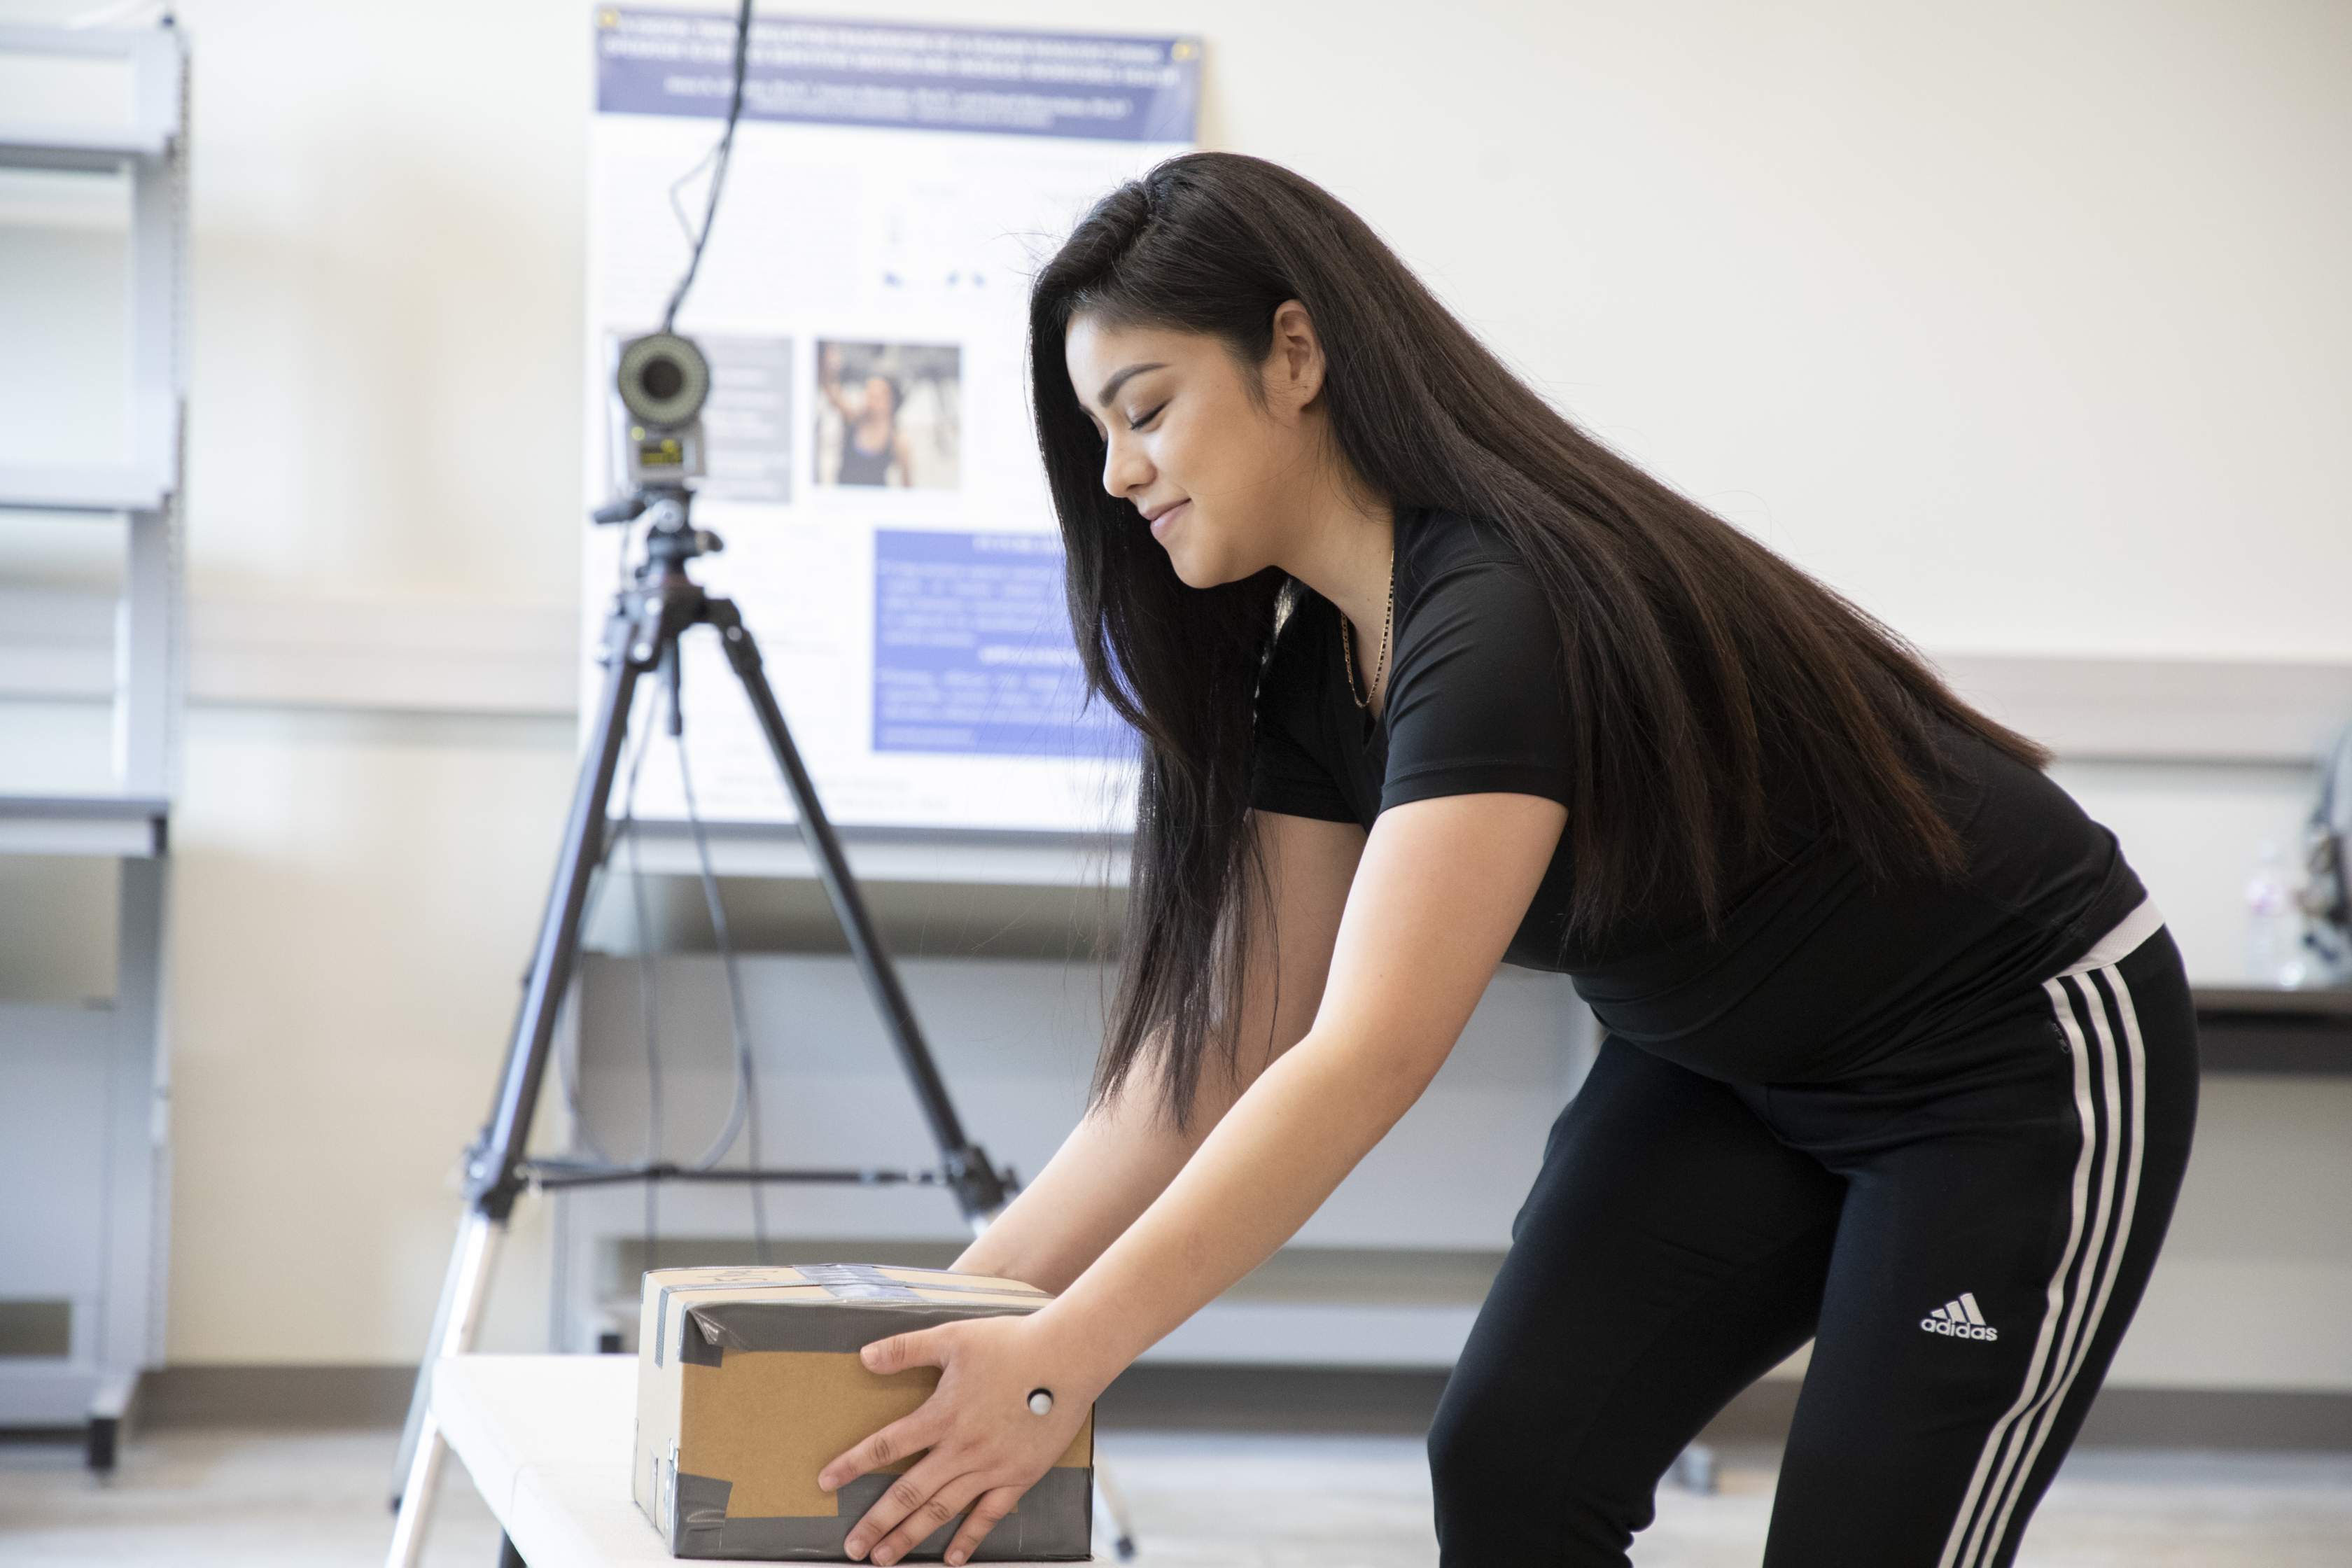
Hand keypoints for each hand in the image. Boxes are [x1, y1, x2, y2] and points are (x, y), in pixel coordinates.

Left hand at [817, 1312, 1098, 1564]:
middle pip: (910, 1492)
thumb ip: (905, 1349)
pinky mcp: (1019, 1476)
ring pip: (942, 1510)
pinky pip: (988, 1515)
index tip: (826, 1483)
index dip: (853, 1464)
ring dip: (910, 1536)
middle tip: (852, 1547)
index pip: (887, 1445)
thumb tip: (863, 1357)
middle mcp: (962, 1448)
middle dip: (877, 1522)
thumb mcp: (952, 1337)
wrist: (1068, 1357)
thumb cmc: (1011, 1342)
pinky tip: (951, 1559)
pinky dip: (968, 1538)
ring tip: (884, 1558)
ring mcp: (991, 1467)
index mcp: (942, 1414)